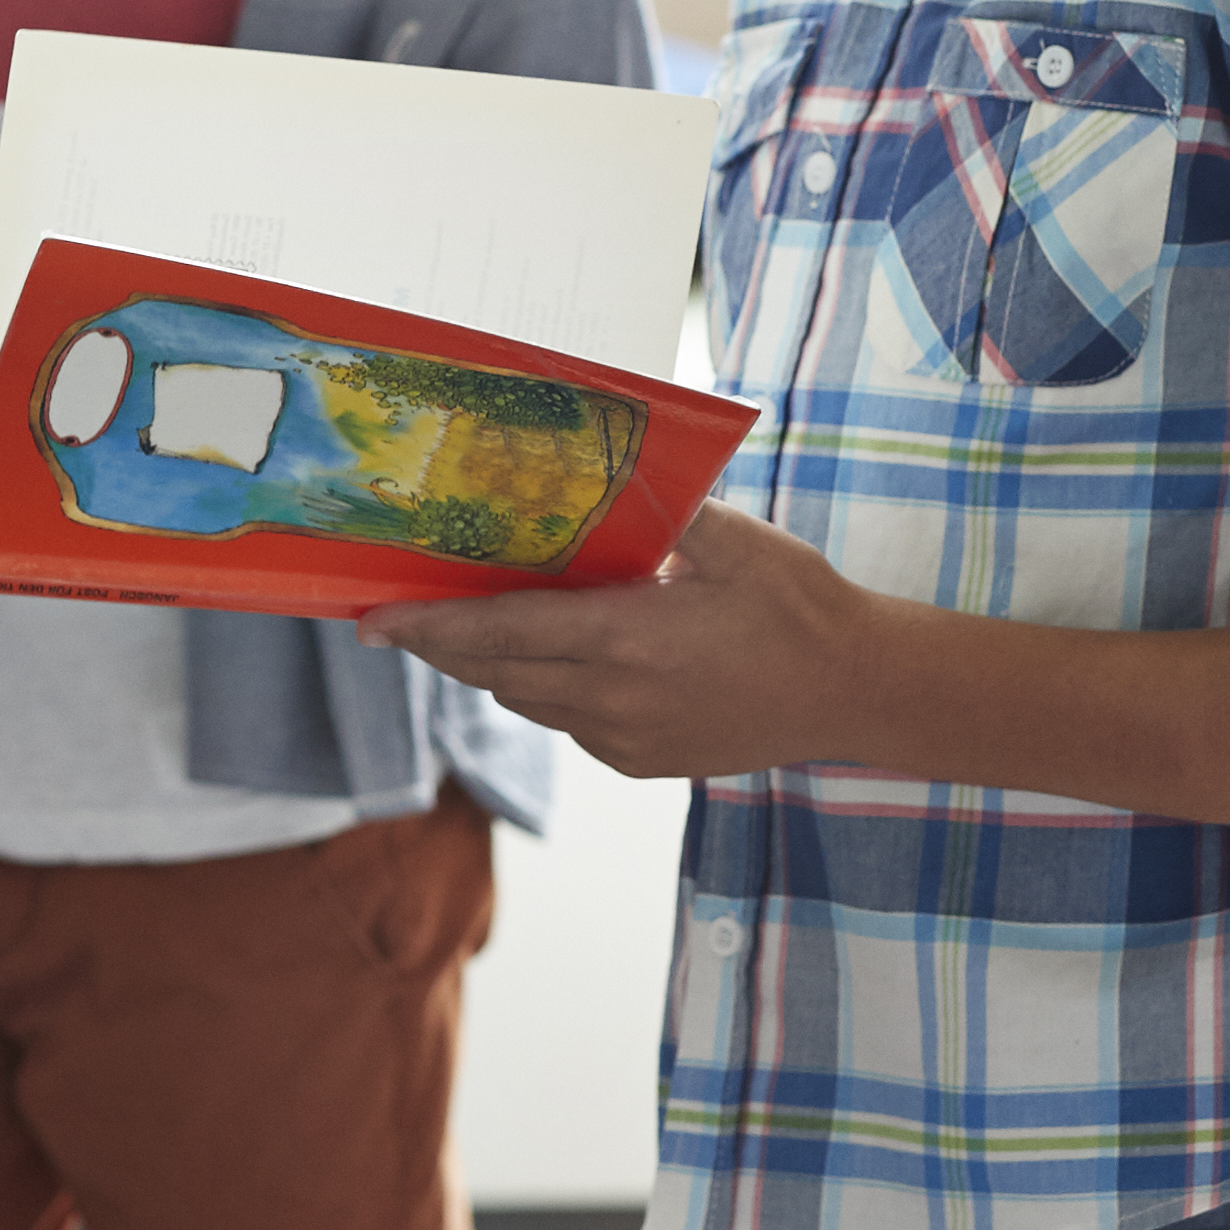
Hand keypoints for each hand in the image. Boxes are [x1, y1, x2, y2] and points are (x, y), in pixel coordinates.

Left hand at [357, 506, 874, 779]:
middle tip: (396, 615)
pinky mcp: (642, 762)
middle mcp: (616, 701)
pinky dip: (545, 689)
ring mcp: (627, 741)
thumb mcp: (734, 539)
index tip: (373, 617)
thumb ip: (664, 507)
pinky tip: (559, 653)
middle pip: (495, 674)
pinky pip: (568, 723)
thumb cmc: (800, 606)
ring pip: (527, 701)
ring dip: (493, 666)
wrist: (856, 692)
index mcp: (629, 640)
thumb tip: (607, 467)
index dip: (428, 626)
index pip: (500, 633)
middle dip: (441, 646)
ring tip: (470, 625)